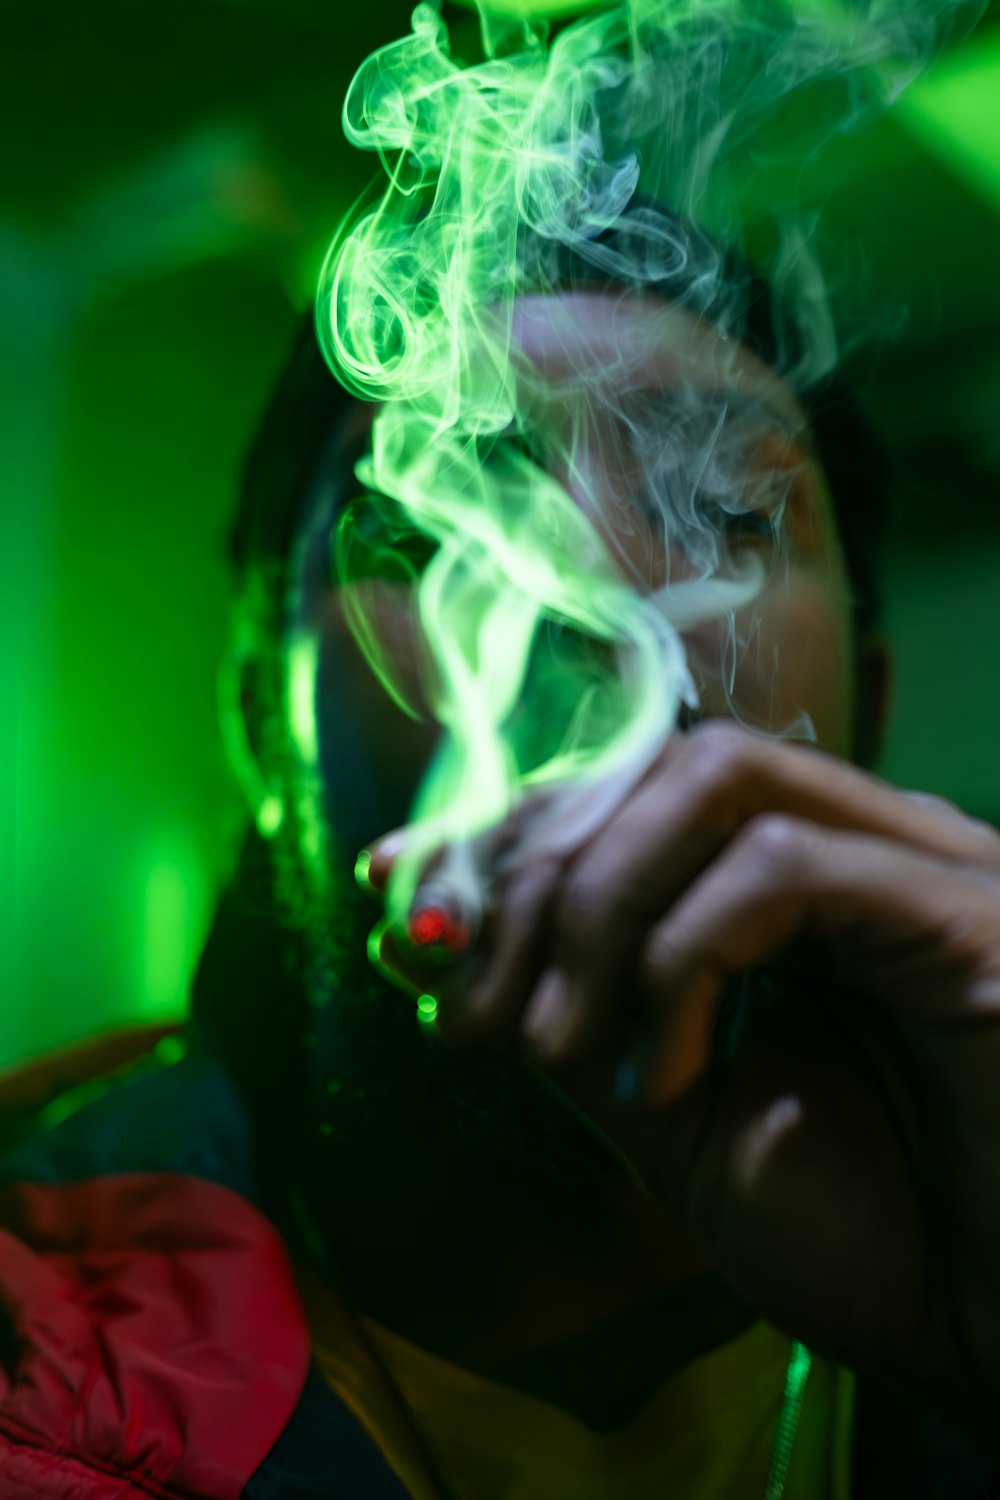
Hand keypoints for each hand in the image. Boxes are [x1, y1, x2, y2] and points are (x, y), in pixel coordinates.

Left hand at [363, 722, 999, 1417]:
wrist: (995, 1325)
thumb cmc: (860, 1230)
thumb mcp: (669, 1116)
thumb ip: (564, 1016)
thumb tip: (428, 941)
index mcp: (786, 884)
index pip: (624, 785)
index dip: (499, 818)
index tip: (388, 878)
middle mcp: (854, 841)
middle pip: (653, 763)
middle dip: (528, 868)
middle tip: (464, 995)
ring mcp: (917, 863)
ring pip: (713, 777)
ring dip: (596, 901)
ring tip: (560, 1041)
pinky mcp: (970, 909)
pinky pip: (788, 866)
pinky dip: (685, 956)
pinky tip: (665, 1072)